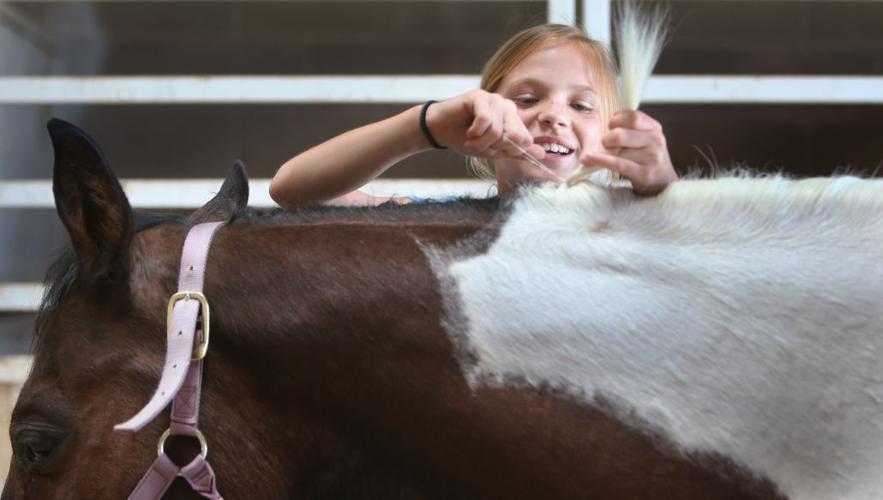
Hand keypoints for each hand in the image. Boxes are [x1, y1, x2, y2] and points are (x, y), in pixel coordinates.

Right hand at [424, 90, 545, 161]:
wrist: (440, 130)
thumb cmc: (465, 139)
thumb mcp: (493, 150)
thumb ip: (517, 152)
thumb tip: (543, 154)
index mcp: (513, 119)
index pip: (525, 140)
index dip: (507, 151)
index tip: (491, 151)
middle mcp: (507, 106)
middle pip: (516, 135)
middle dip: (495, 147)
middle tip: (479, 147)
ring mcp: (493, 99)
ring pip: (497, 130)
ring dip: (480, 142)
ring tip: (470, 140)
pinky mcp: (479, 96)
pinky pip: (485, 119)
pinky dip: (475, 132)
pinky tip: (468, 131)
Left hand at [579, 111, 676, 194]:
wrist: (662, 182)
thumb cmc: (646, 158)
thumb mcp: (643, 139)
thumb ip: (629, 129)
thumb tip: (603, 125)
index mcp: (654, 128)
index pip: (633, 117)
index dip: (617, 120)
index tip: (610, 126)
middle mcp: (656, 141)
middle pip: (622, 135)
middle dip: (607, 140)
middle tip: (605, 145)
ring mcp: (652, 158)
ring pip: (618, 152)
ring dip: (604, 154)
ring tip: (600, 157)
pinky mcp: (645, 174)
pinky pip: (618, 164)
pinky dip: (600, 161)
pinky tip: (588, 160)